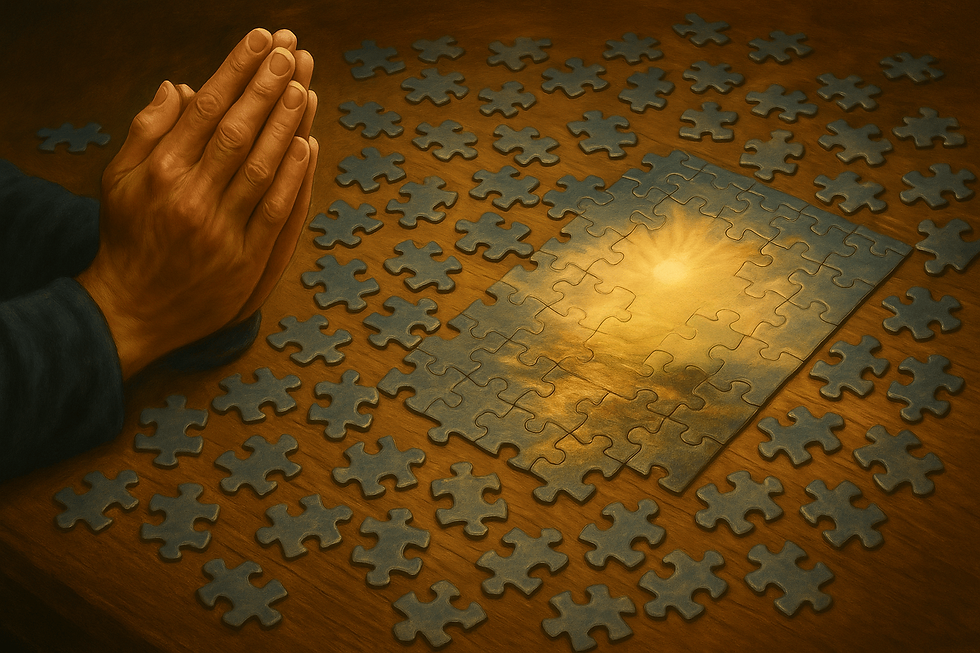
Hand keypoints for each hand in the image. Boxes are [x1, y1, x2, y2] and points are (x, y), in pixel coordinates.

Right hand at [77, 28, 318, 379]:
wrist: (133, 311)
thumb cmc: (128, 238)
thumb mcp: (118, 180)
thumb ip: (147, 131)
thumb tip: (177, 85)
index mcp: (160, 172)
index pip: (205, 110)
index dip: (237, 71)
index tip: (261, 42)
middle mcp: (190, 197)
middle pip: (238, 131)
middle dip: (268, 87)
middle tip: (292, 53)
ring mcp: (220, 231)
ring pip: (262, 168)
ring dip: (288, 125)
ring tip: (305, 88)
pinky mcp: (244, 260)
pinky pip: (277, 212)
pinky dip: (295, 178)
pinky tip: (308, 146)